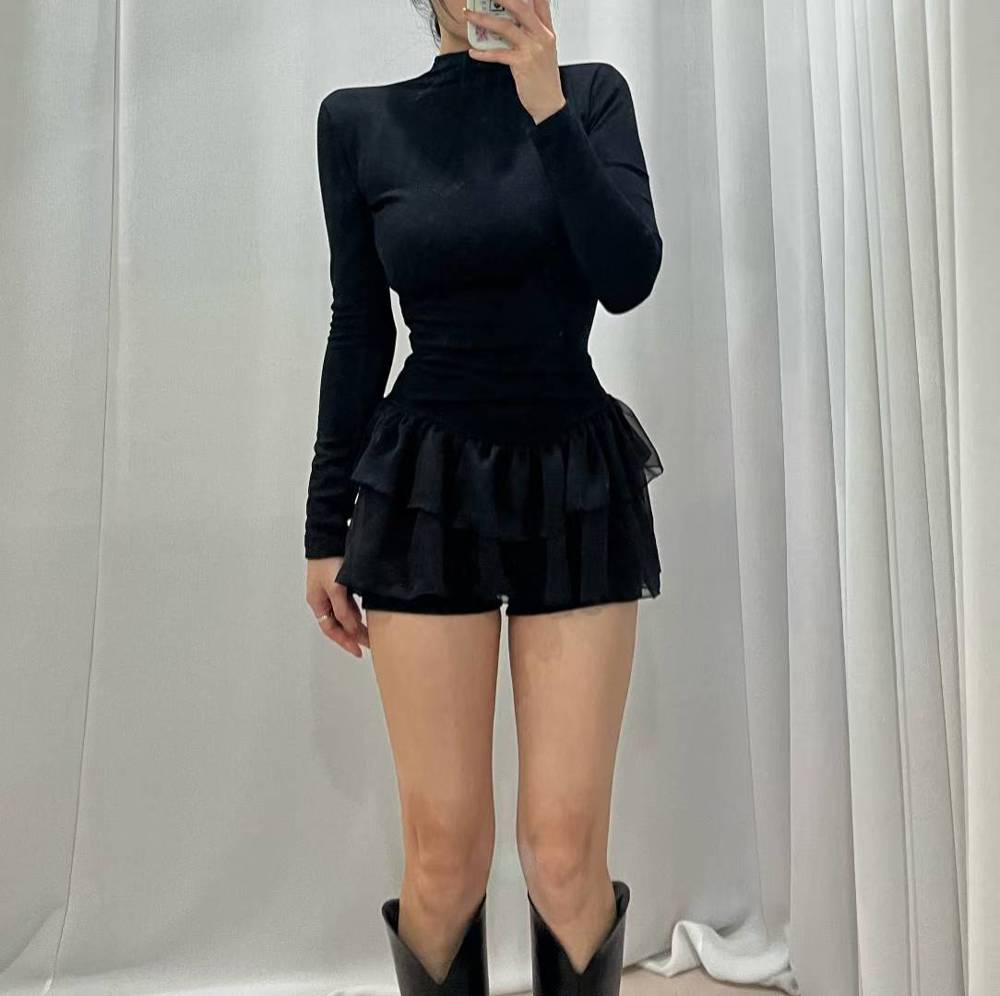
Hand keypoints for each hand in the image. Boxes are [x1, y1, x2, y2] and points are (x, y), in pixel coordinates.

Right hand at [306, 556, 369, 656]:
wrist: (330, 537)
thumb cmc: (327, 561)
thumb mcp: (336, 589)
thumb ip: (344, 610)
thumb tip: (352, 629)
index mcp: (317, 603)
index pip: (331, 629)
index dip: (345, 642)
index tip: (359, 651)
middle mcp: (323, 599)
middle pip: (338, 624)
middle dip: (352, 635)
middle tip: (368, 644)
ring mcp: (332, 591)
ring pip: (345, 614)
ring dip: (356, 624)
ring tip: (370, 633)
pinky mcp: (341, 583)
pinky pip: (349, 603)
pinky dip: (357, 611)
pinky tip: (367, 614)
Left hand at [463, 0, 566, 123]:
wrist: (549, 103)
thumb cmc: (544, 78)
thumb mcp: (544, 51)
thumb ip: (533, 33)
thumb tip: (514, 21)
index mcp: (547, 31)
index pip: (541, 2)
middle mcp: (541, 36)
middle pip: (521, 7)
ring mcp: (532, 49)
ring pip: (505, 27)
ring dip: (483, 19)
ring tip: (469, 16)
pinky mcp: (522, 64)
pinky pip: (498, 54)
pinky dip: (483, 53)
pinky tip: (473, 52)